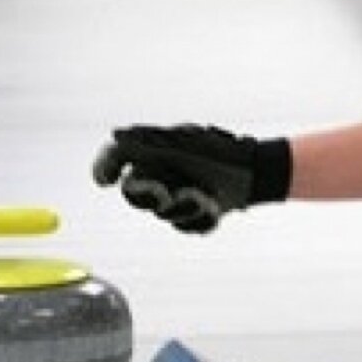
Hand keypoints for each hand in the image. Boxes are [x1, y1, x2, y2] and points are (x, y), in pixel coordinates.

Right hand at [91, 125, 290, 233]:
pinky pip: (187, 227)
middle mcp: (161, 177)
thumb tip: (115, 135)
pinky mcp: (195, 215)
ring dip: (185, 207)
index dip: (106, 168)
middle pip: (135, 197)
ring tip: (205, 195)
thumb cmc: (220, 152)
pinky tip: (214, 205)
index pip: (118, 161)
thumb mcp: (182, 143)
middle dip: (149, 196)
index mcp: (154, 156)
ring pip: (164, 215)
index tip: (105, 179)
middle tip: (164, 193)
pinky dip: (201, 219)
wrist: (256, 171)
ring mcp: (177, 197)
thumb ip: (146, 140)